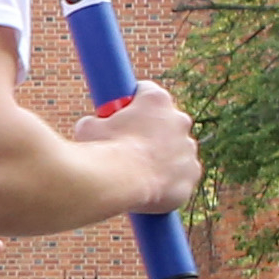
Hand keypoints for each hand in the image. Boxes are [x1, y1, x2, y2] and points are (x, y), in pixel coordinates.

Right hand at [86, 79, 202, 217]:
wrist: (121, 181)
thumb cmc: (103, 150)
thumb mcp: (87, 127)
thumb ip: (94, 122)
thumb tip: (91, 126)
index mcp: (156, 100)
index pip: (146, 92)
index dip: (131, 104)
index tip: (120, 114)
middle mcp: (179, 119)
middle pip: (165, 121)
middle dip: (151, 131)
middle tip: (129, 146)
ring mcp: (188, 148)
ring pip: (176, 150)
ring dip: (162, 156)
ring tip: (138, 171)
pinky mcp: (191, 174)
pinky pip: (182, 176)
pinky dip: (169, 181)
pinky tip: (151, 186)